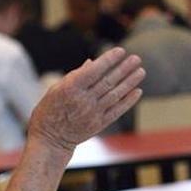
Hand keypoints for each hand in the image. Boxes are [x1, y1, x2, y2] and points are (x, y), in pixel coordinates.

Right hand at [27, 47, 144, 152]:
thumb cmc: (50, 110)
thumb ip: (75, 76)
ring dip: (129, 82)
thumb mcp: (55, 89)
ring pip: (115, 95)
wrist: (51, 140)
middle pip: (108, 81)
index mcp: (71, 88)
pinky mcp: (98, 124)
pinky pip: (117, 111)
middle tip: (136, 58)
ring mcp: (93, 113)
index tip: (121, 51)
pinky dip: (128, 101)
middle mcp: (83, 100)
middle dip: (124, 69)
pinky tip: (138, 91)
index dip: (108, 60)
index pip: (94, 71)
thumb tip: (92, 62)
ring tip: (141, 71)